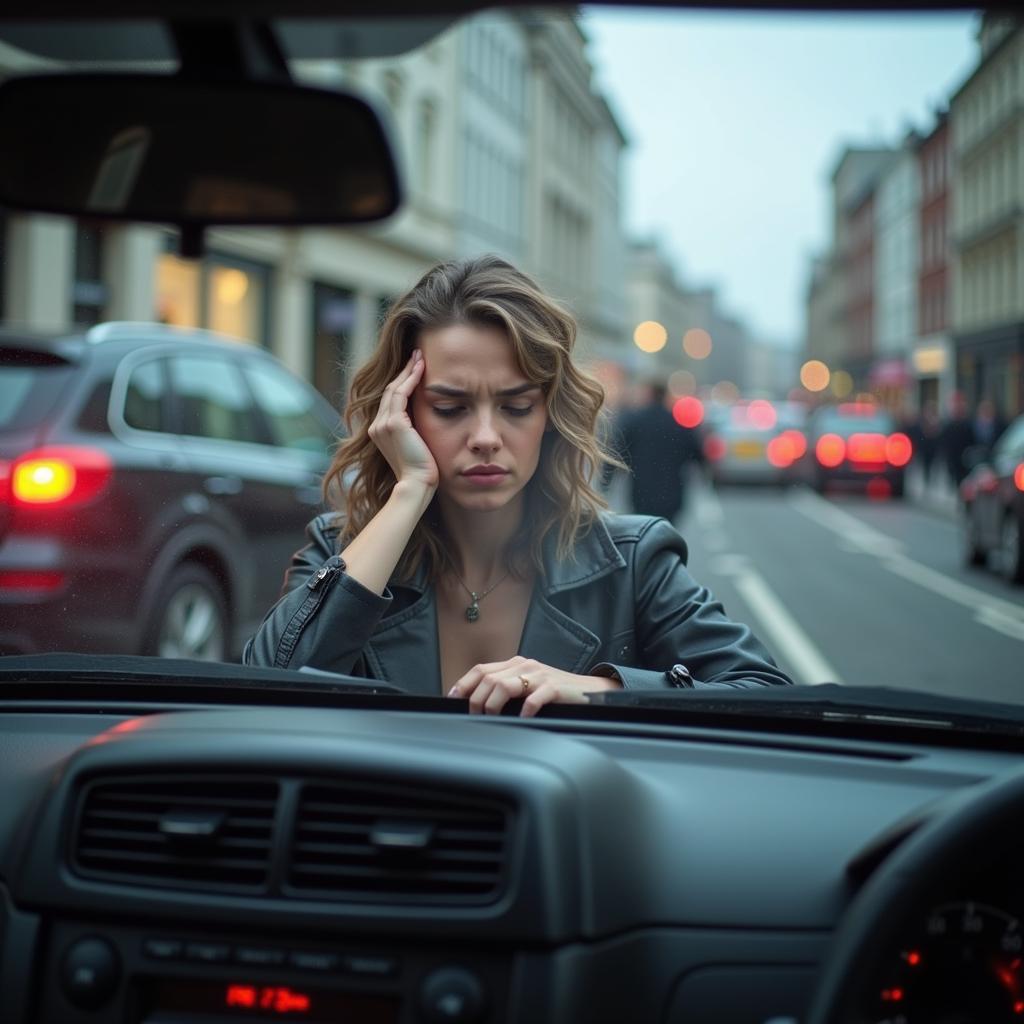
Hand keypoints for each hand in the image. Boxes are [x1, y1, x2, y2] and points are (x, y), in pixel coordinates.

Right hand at [367, 350, 437, 489]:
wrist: (417, 484)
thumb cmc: (422, 470)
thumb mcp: (416, 445)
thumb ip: (415, 430)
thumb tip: (427, 417)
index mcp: (380, 431)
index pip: (390, 400)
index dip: (402, 382)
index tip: (415, 368)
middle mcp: (376, 426)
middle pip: (390, 390)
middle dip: (404, 371)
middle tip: (417, 354)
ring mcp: (382, 424)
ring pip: (394, 389)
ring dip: (408, 371)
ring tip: (420, 356)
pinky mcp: (393, 424)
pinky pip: (401, 394)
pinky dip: (411, 379)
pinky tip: (422, 368)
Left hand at [447, 656, 621, 717]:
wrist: (588, 690)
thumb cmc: (555, 692)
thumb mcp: (528, 684)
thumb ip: (508, 688)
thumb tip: (479, 705)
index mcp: (515, 664)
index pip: (481, 669)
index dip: (463, 684)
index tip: (452, 699)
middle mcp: (524, 666)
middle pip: (488, 678)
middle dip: (474, 699)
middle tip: (473, 717)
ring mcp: (538, 675)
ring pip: (503, 686)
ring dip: (491, 705)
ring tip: (491, 718)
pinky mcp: (553, 688)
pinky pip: (532, 699)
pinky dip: (523, 711)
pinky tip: (522, 719)